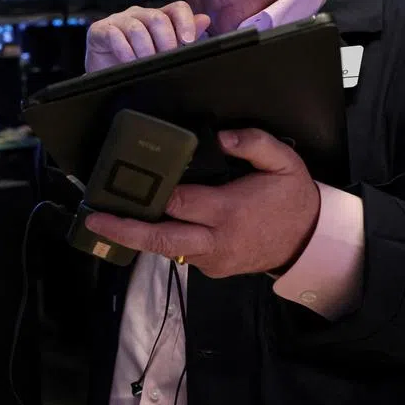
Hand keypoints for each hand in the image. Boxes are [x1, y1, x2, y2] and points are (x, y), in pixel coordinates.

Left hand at [84, 129, 320, 277]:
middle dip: (124, 229)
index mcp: (228, 211)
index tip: (129, 182)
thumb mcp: (285, 162)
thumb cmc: (293, 199)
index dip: (154, 193)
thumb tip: (220, 135)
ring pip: (165, 249)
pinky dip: (164, 238)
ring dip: (138, 234)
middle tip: (94, 218)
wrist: (310, 243)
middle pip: (161, 238)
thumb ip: (253, 143)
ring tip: (108, 218)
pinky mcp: (212, 269)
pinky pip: (180, 253)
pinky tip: (148, 222)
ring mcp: (211, 260)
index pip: (180, 203)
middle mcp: (215, 240)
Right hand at [85, 1, 211, 72]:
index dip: (185, 21)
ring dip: (144, 50)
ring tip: (144, 63)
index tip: (187, 40)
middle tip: (164, 58)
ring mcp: (118, 21)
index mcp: (158, 18)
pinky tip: (127, 61)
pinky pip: (114, 34)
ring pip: (137, 27)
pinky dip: (124, 51)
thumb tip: (204, 20)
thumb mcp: (162, 53)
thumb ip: (184, 36)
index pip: (177, 8)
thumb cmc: (134, 64)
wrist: (104, 77)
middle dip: (165, 41)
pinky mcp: (99, 30)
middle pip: (158, 17)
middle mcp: (139, 15)